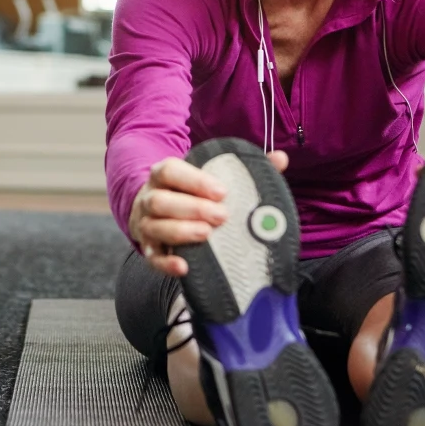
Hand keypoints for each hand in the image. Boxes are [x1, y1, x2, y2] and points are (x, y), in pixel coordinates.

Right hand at [131, 150, 288, 277]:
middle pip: (161, 200)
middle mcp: (150, 197)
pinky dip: (166, 263)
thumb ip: (242, 169)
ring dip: (180, 231)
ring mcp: (145, 224)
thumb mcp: (208, 177)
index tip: (222, 192)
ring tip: (207, 234)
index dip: (194, 181)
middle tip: (222, 216)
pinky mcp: (148, 248)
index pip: (171, 171)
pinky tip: (184, 267)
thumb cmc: (191, 193)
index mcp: (164, 175)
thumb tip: (279, 158)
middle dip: (192, 208)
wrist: (156, 210)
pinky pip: (152, 257)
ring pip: (154, 226)